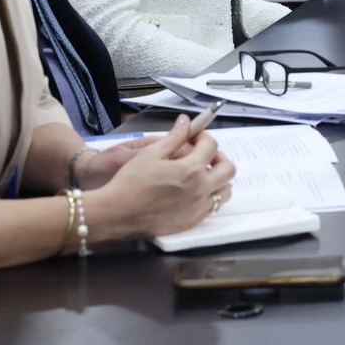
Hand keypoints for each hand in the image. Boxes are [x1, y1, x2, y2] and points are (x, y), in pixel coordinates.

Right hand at [85, 116, 235, 241]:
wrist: (116, 213)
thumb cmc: (131, 182)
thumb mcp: (151, 153)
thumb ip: (174, 137)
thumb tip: (186, 122)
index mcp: (191, 170)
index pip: (211, 146)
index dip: (204, 137)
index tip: (194, 136)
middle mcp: (200, 190)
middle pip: (227, 169)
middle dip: (218, 157)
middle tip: (203, 154)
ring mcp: (197, 208)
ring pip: (224, 191)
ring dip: (218, 179)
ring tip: (202, 174)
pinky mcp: (191, 222)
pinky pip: (211, 207)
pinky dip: (209, 196)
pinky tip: (194, 192)